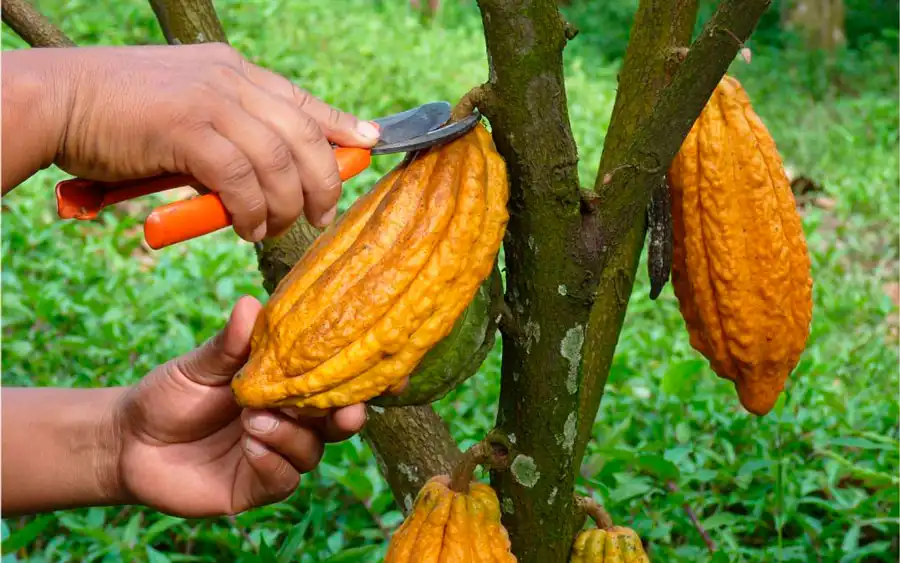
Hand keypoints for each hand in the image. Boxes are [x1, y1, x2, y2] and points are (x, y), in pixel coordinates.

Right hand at [23, 44, 379, 238]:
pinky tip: (245, 227)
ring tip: (272, 229)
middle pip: (303, 136)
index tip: (368, 148)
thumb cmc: (118, 115)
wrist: (58, 101)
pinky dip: (250, 209)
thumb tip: (263, 175)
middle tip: (320, 216)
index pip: (302, 101)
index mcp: (233, 70)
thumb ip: (227, 133)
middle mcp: (231, 79)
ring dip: (283, 205)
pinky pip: (241, 179)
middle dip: (322, 181)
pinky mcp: (189, 128)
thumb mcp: (186, 112)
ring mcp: (211, 101)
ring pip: (278, 161)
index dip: (340, 127)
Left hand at [111, 296, 370, 516]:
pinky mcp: (256, 487)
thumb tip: (250, 305)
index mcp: (286, 386)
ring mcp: (275, 455)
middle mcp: (289, 422)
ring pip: (311, 451)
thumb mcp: (200, 365)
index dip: (361, 379)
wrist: (128, 441)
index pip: (334, 382)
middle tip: (340, 408)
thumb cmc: (169, 395)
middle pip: (336, 422)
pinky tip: (250, 446)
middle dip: (346, 414)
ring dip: (291, 435)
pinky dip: (273, 462)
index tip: (386, 371)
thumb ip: (230, 344)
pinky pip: (284, 480)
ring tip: (253, 420)